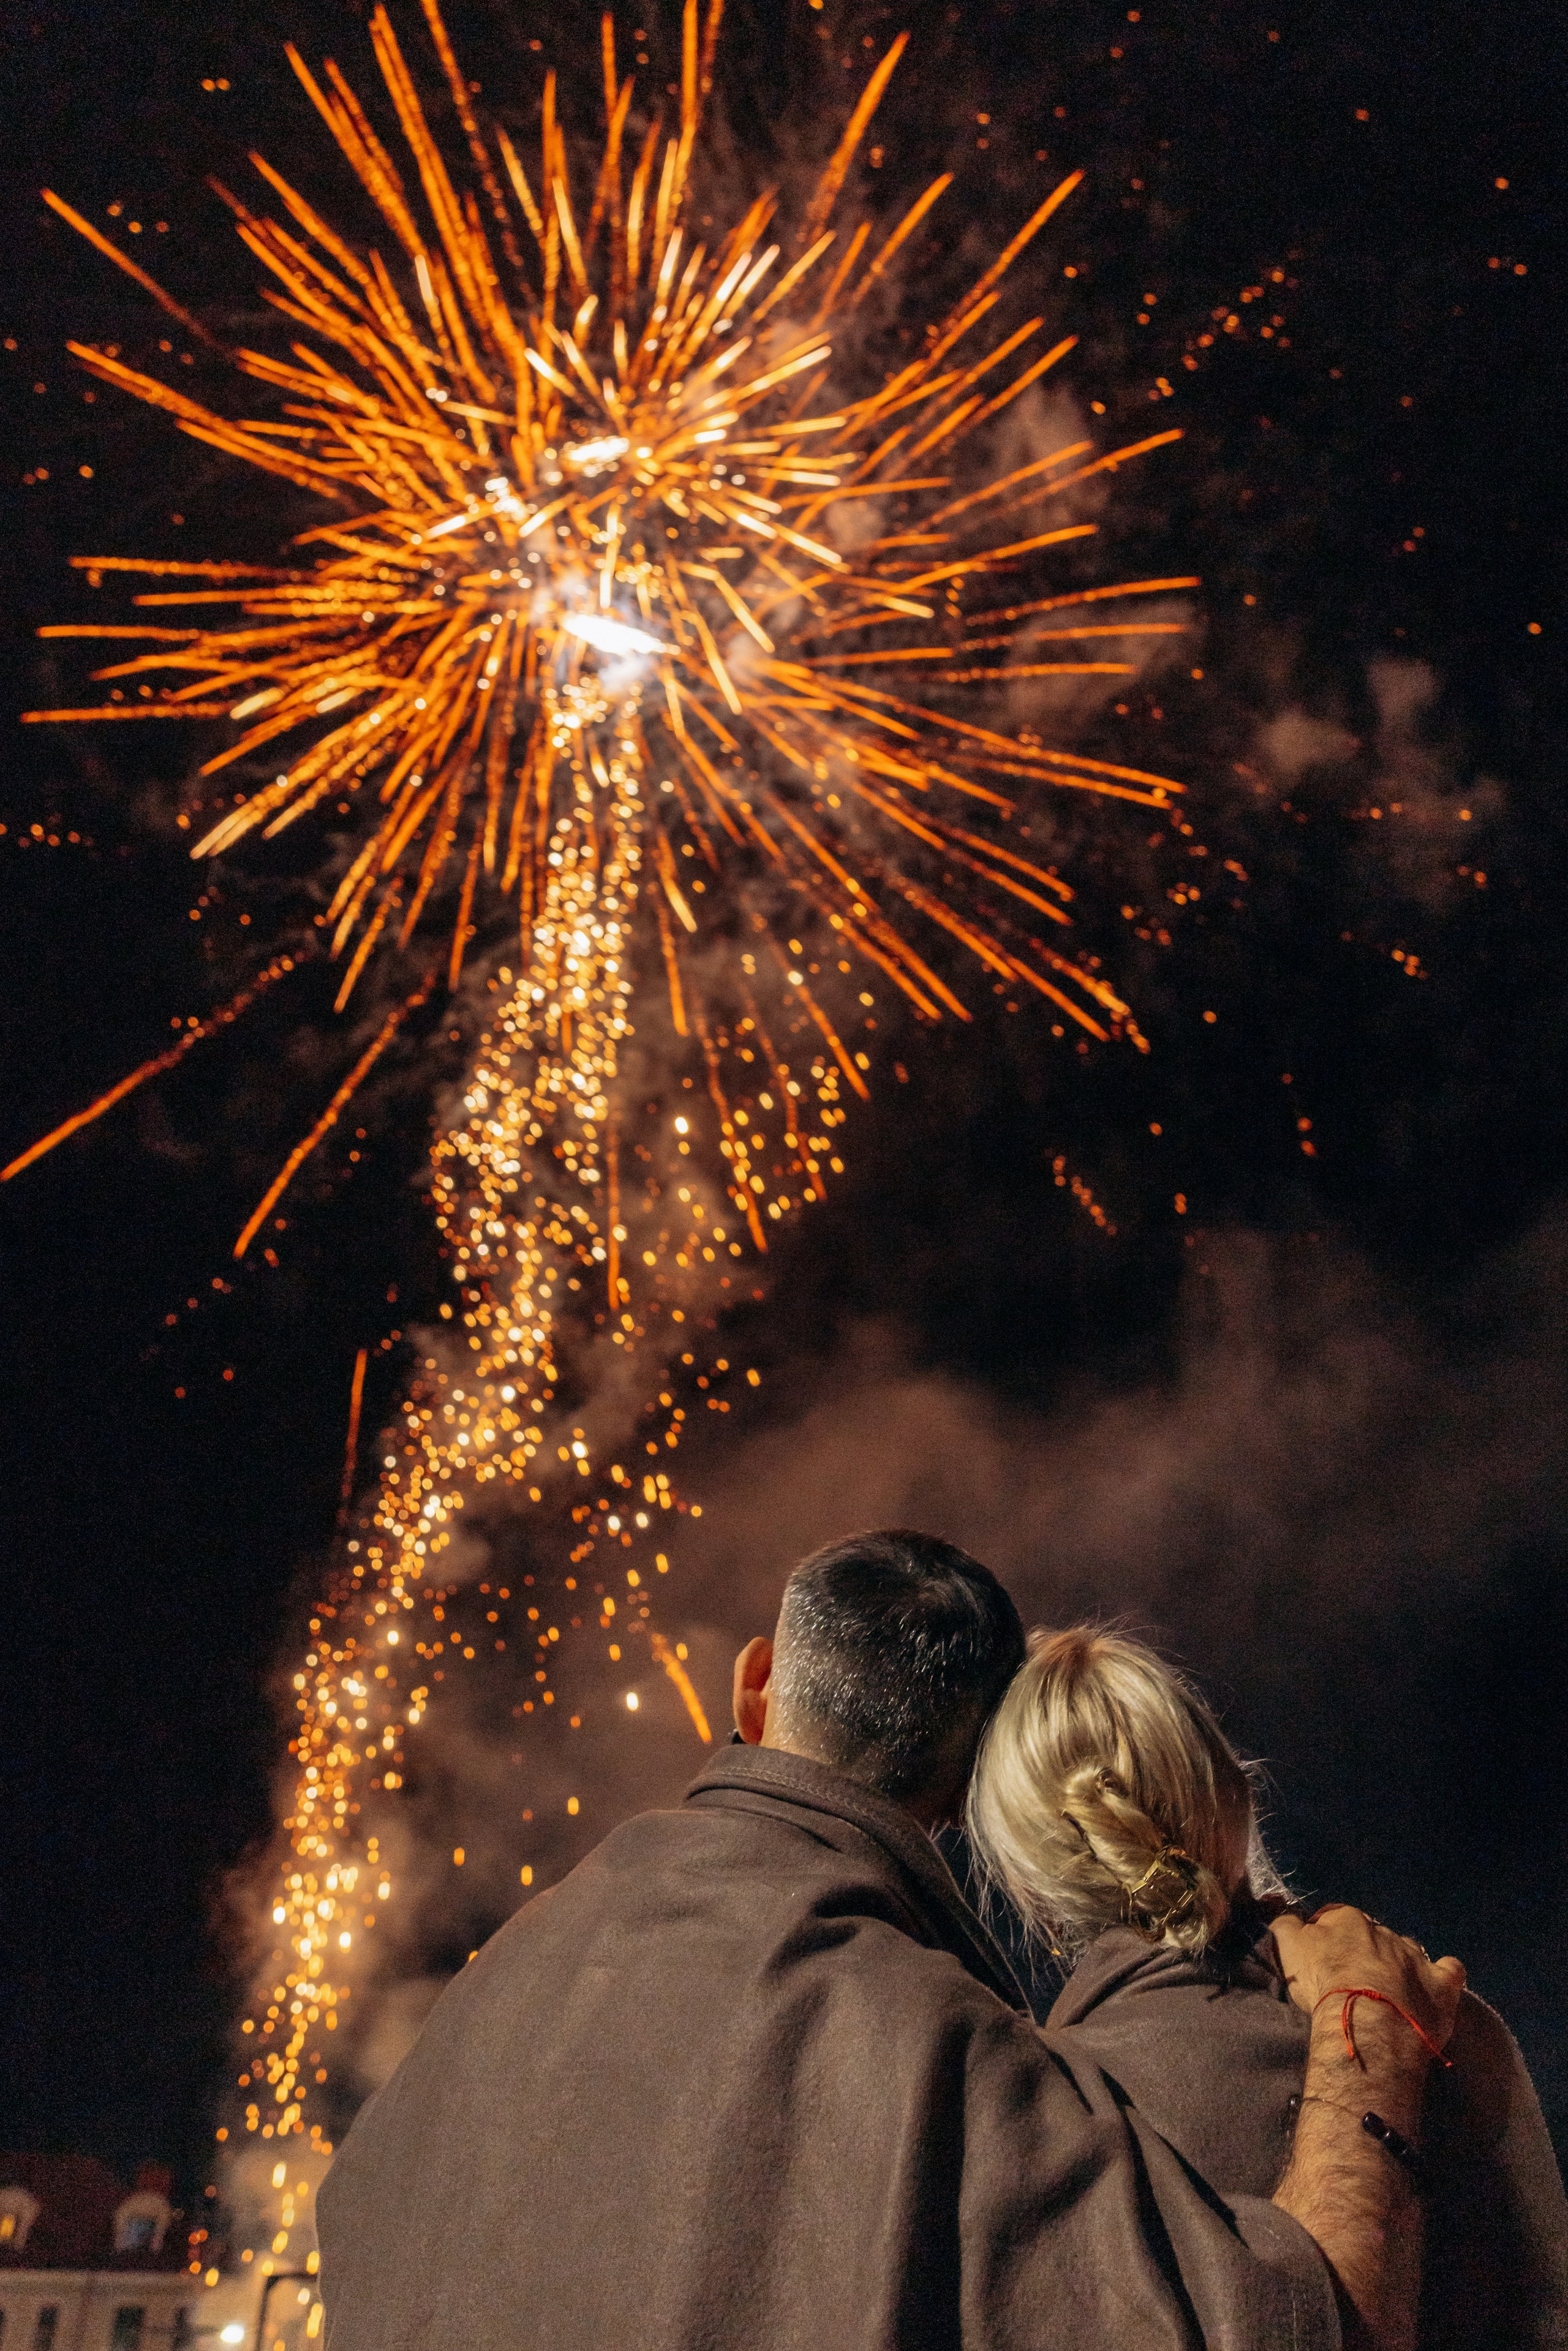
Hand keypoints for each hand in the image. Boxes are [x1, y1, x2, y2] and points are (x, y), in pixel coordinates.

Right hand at [1272, 1903, 1465, 2053]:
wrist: (1367, 2019)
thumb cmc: (1324, 1983)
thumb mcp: (1289, 1948)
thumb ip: (1284, 1925)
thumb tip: (1282, 1910)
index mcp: (1347, 1920)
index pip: (1335, 1919)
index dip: (1329, 1939)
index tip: (1325, 1960)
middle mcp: (1384, 1931)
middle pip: (1373, 1937)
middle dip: (1366, 1952)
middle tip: (1355, 1981)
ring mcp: (1416, 1956)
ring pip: (1409, 1950)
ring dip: (1402, 1963)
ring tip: (1392, 1989)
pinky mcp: (1441, 1984)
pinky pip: (1450, 1970)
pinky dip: (1444, 1974)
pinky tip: (1437, 1983)